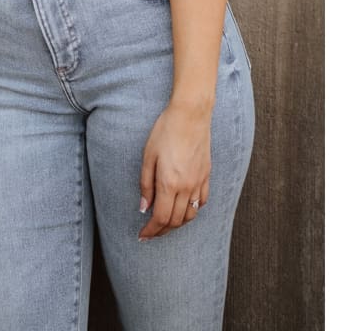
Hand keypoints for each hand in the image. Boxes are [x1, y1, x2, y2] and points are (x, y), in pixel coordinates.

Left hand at [138, 99, 212, 239]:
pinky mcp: (206, 174)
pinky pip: (202, 201)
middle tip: (151, 232)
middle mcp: (186, 186)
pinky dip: (192, 210)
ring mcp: (199, 181)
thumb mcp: (148, 157)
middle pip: (176, 220)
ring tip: (166, 223)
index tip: (142, 236)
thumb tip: (144, 208)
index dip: (151, 231)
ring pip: (191, 214)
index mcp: (169, 183)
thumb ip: (146, 185)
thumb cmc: (166, 131)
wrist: (190, 114)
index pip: (161, 218)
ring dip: (178, 223)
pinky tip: (184, 208)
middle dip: (162, 231)